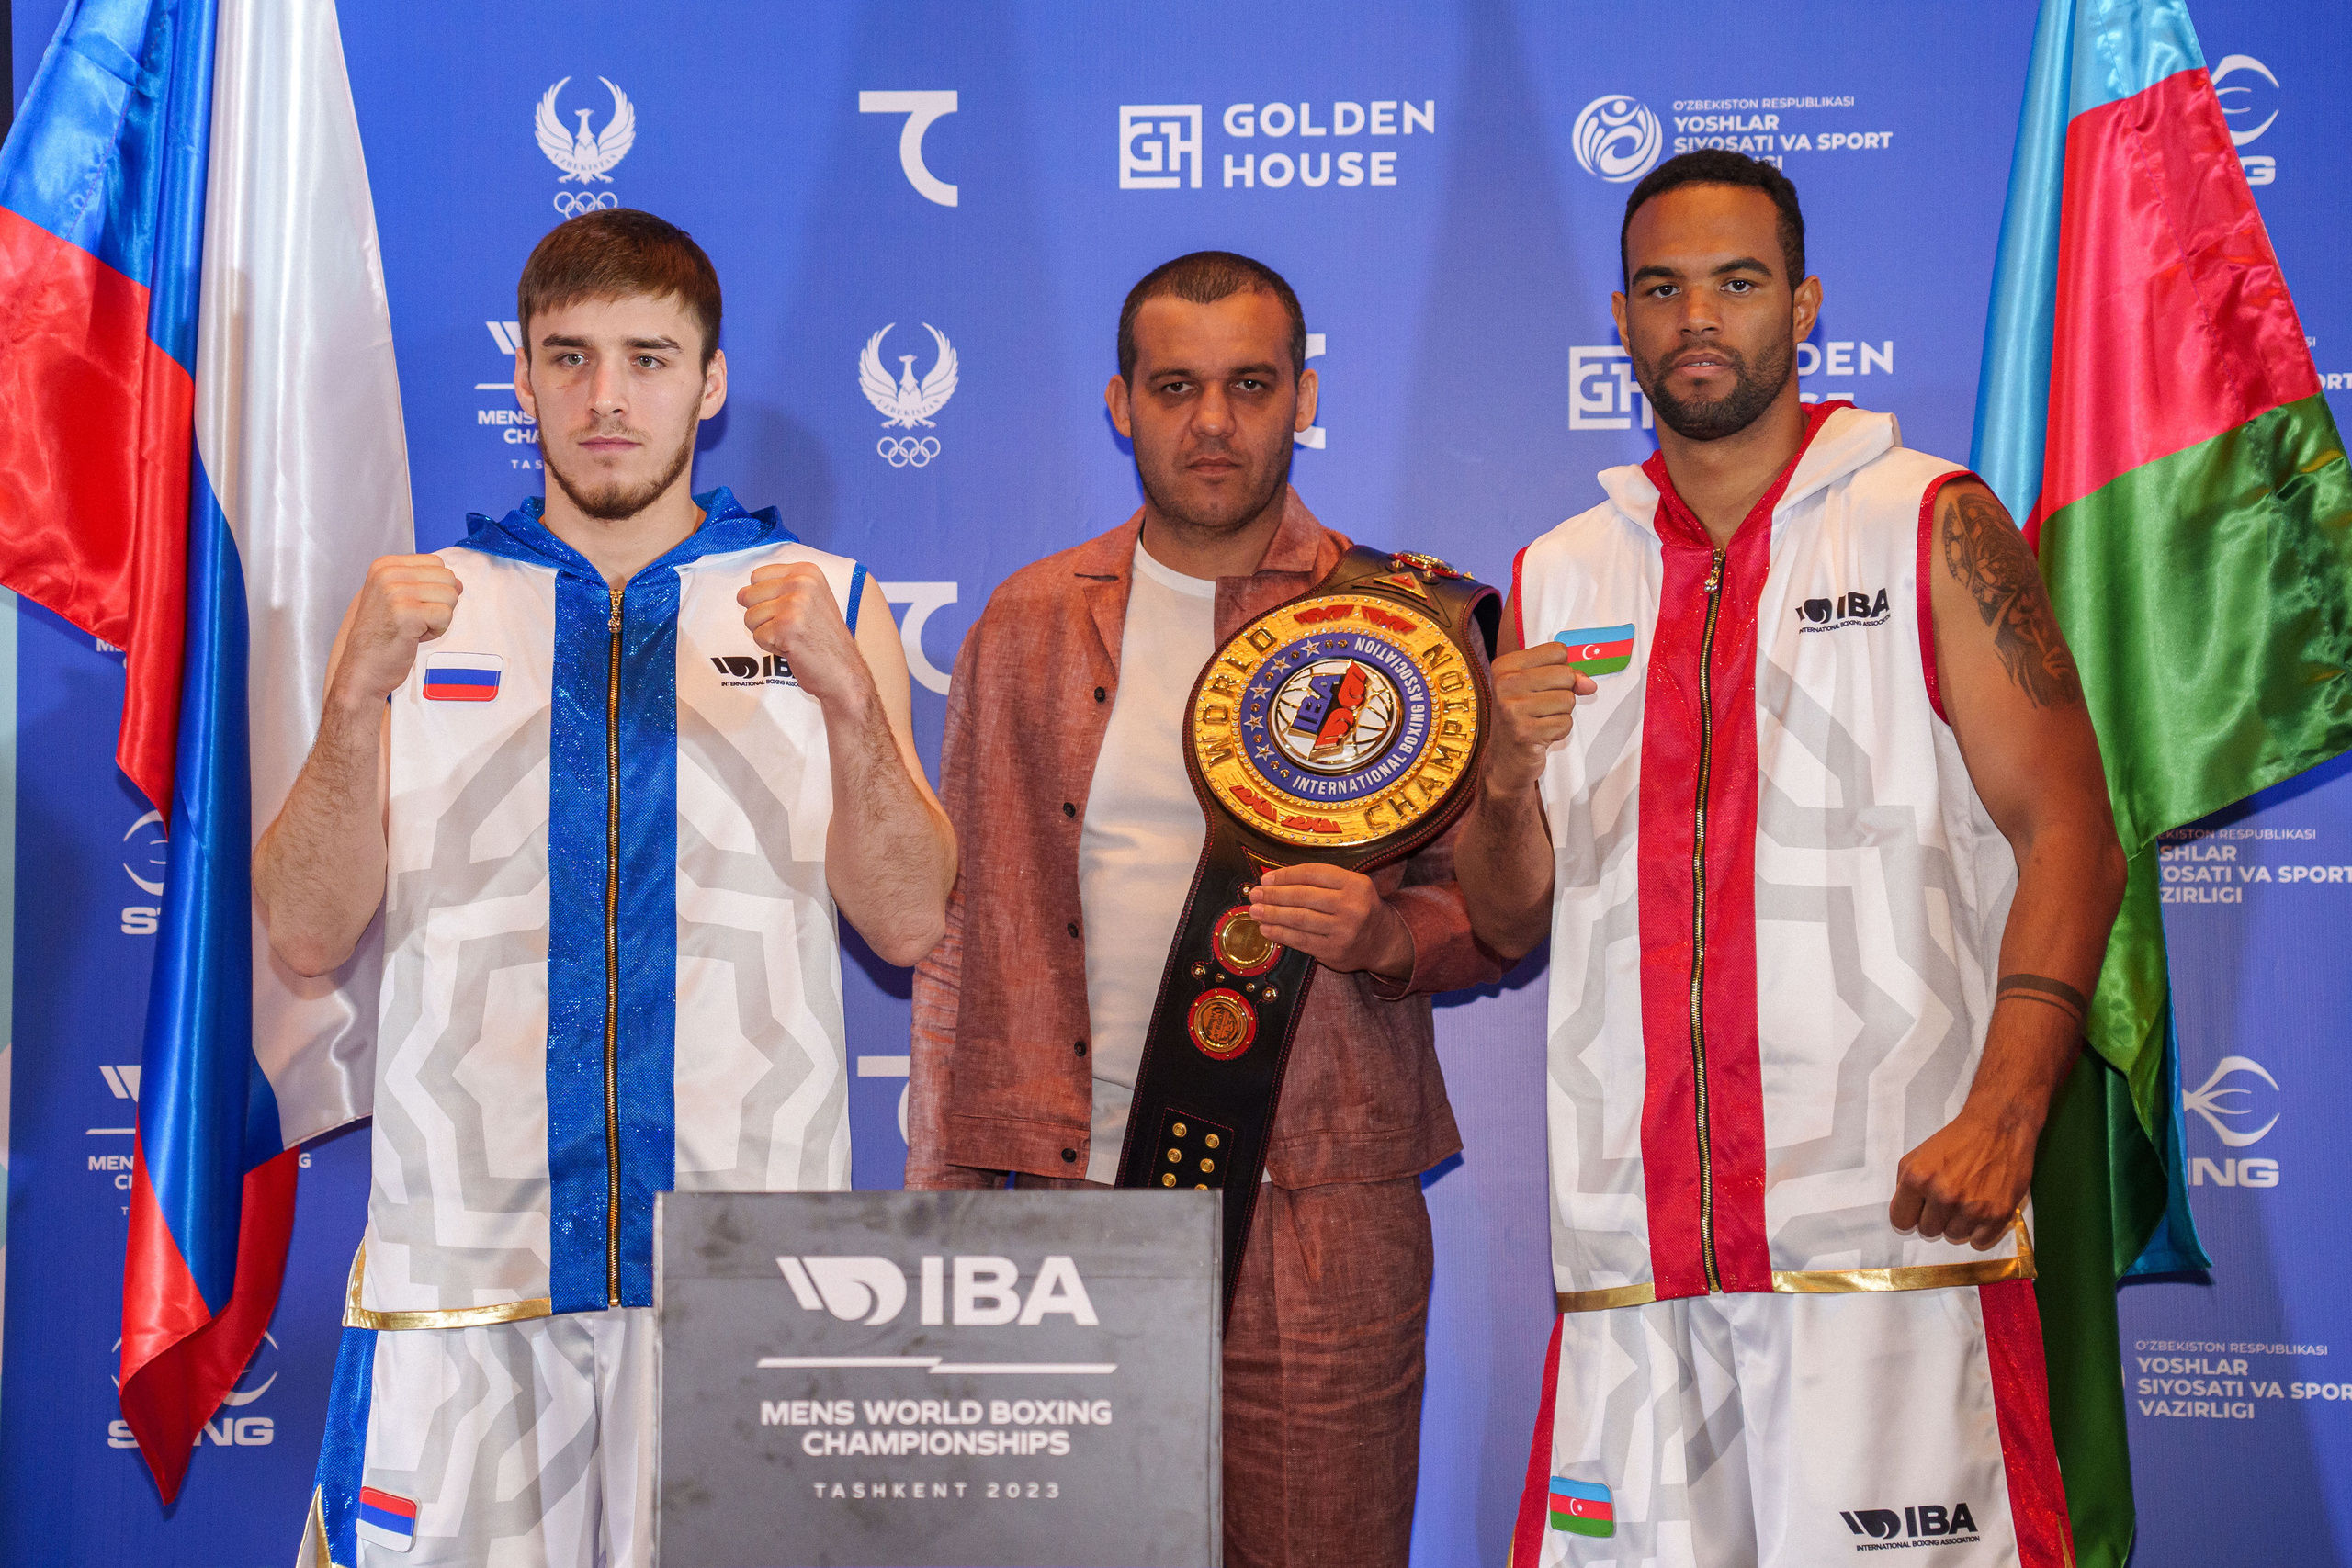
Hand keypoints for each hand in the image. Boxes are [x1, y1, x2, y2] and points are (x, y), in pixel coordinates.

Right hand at [332, 554, 459, 706]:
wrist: (361, 669)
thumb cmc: (379, 637)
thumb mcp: (395, 598)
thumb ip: (423, 584)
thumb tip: (458, 582)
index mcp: (385, 565)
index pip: (436, 563)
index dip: (432, 589)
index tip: (409, 608)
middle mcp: (388, 574)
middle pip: (447, 578)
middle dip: (439, 603)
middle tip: (413, 621)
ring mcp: (396, 592)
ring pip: (451, 596)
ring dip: (438, 618)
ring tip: (412, 628)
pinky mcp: (407, 613)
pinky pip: (446, 615)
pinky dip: (437, 631)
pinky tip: (414, 637)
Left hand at [738, 564, 869, 709]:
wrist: (843, 670)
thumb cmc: (824, 639)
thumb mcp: (810, 599)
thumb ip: (779, 589)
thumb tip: (740, 594)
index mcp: (807, 572)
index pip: (757, 576)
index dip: (763, 598)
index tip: (786, 611)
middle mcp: (802, 583)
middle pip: (749, 595)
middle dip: (762, 617)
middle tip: (788, 627)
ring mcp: (795, 604)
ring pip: (750, 617)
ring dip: (766, 633)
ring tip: (791, 637)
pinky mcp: (787, 627)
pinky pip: (757, 636)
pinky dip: (770, 647)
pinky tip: (792, 648)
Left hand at [1248, 864, 1411, 980]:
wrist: (1382, 941)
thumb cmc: (1359, 908)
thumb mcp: (1350, 886)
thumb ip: (1320, 881)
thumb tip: (1275, 880)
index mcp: (1355, 884)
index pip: (1312, 874)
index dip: (1285, 875)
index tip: (1266, 878)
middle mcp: (1352, 906)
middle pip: (1303, 897)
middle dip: (1274, 895)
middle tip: (1254, 894)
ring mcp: (1344, 931)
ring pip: (1299, 919)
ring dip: (1272, 914)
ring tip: (1255, 911)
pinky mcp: (1334, 951)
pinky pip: (1301, 940)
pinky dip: (1280, 934)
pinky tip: (1267, 929)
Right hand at [1483, 641, 1596, 795]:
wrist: (1505, 759)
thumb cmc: (1523, 717)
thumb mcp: (1537, 688)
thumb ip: (1565, 677)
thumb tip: (1589, 684)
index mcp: (1505, 666)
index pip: (1557, 651)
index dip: (1561, 669)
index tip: (1543, 685)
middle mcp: (1505, 684)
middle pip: (1566, 674)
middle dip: (1564, 693)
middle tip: (1542, 707)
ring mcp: (1513, 708)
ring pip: (1568, 699)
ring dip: (1561, 714)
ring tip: (1541, 721)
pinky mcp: (1525, 732)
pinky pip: (1565, 723)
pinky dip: (1559, 731)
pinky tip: (1542, 735)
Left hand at [1888, 1108, 2038, 1250]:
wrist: (1999, 1126)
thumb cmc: (1958, 1139)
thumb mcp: (1918, 1155)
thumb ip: (1905, 1184)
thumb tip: (1903, 1210)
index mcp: (1918, 1179)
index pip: (1900, 1221)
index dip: (1910, 1215)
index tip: (1918, 1210)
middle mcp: (1943, 1195)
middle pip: (1928, 1230)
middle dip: (1934, 1217)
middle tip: (1947, 1200)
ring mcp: (1971, 1207)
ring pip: (1954, 1236)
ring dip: (1958, 1222)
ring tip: (1967, 1200)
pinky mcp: (1998, 1214)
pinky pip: (1979, 1241)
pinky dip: (1979, 1230)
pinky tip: (1981, 1210)